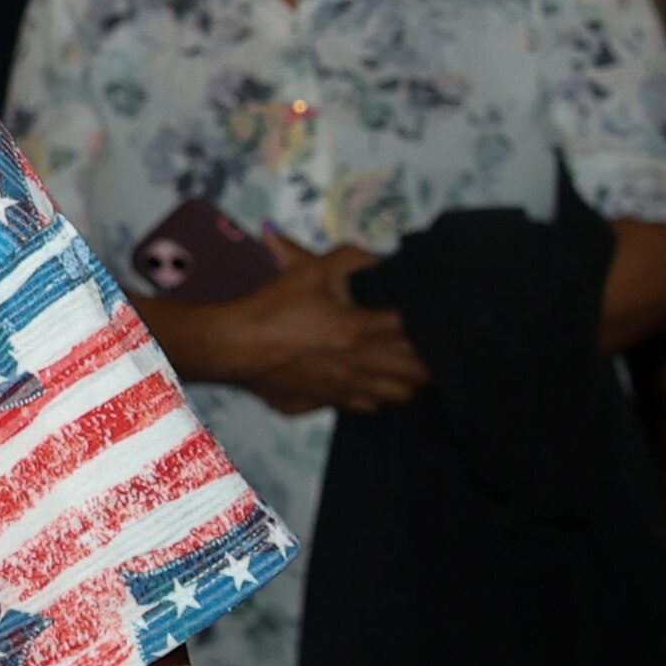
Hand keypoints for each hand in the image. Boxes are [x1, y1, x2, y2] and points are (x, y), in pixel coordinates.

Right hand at [168, 238, 428, 416]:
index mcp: (360, 329)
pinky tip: (371, 382)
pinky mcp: (329, 402)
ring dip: (407, 380)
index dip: (428, 323)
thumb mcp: (312, 269)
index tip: (430, 314)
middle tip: (426, 343)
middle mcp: (360, 363)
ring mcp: (346, 388)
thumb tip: (385, 259)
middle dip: (427, 358)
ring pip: (398, 394)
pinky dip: (378, 396)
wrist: (234, 345)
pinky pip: (369, 406)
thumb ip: (353, 258)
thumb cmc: (274, 306)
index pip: (414, 332)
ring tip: (404, 365)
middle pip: (416, 370)